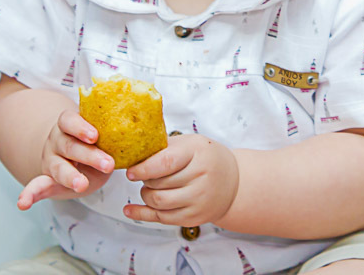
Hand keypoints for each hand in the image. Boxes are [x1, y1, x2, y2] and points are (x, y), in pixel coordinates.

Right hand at [17, 108, 114, 209]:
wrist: (74, 156)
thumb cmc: (92, 143)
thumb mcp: (101, 134)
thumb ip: (112, 132)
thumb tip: (138, 128)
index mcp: (69, 125)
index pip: (70, 120)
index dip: (81, 127)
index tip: (94, 136)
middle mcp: (58, 141)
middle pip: (70, 146)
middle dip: (90, 155)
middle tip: (108, 164)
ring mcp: (51, 160)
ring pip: (58, 167)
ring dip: (70, 176)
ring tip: (81, 184)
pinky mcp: (46, 179)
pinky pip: (37, 186)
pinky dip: (29, 195)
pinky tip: (23, 203)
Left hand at [124, 134, 238, 225]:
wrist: (233, 183)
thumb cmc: (207, 158)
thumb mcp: (190, 143)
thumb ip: (165, 146)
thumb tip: (134, 152)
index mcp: (198, 153)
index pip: (165, 162)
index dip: (144, 168)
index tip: (131, 171)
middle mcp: (201, 177)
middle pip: (159, 184)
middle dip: (145, 180)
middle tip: (145, 175)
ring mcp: (198, 200)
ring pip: (158, 202)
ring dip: (146, 195)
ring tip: (148, 187)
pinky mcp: (194, 217)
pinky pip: (162, 218)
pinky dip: (142, 214)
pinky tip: (130, 210)